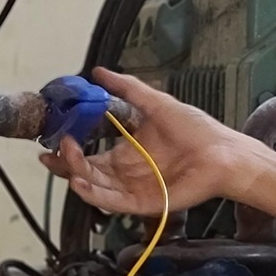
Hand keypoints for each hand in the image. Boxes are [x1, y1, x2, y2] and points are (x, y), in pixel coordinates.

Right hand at [39, 68, 243, 215]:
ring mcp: (134, 189)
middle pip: (87, 173)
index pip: (89, 156)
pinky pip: (114, 203)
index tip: (52, 138)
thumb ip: (128, 89)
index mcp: (127, 153)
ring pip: (96, 187)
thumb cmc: (196, 130)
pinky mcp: (145, 203)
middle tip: (50, 152)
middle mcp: (127, 173)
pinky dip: (94, 194)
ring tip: (63, 160)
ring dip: (76, 176)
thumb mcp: (157, 104)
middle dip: (65, 165)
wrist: (225, 153)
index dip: (69, 151)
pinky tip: (79, 182)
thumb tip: (98, 71)